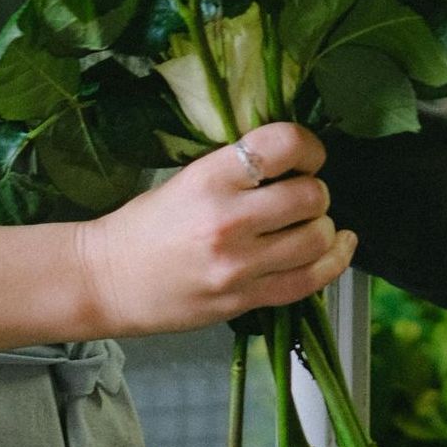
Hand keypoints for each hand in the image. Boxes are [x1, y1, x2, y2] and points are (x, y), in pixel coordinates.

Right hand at [73, 121, 358, 338]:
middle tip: (301, 194)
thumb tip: (294, 158)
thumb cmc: (146, 225)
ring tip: (308, 223)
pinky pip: (308, 281)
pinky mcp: (244, 300)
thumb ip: (239, 169)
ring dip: (322, 226)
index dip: (309, 147)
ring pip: (317, 238)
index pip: (283, 145)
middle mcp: (229, 220)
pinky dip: (334, 261)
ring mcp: (239, 265)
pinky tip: (339, 246)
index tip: (307, 156)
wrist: (107, 279)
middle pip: (310, 195)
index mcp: (210, 178)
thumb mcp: (188, 178)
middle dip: (315, 191)